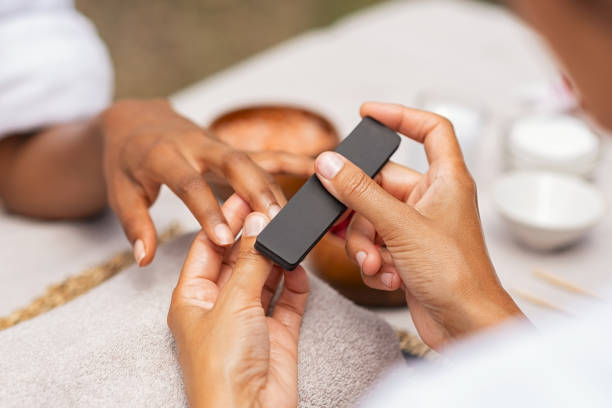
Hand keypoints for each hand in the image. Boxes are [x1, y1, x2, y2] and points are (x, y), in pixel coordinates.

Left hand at [101, 99, 313, 265]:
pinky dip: (290, 161)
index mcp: (163, 156)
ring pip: (253, 162)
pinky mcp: (231, 148)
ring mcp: (218, 145)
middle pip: (232, 164)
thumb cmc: (127, 160)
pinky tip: (315, 169)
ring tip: (295, 216)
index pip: (189, 184)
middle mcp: (196, 146)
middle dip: (256, 191)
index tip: (223, 239)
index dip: (206, 210)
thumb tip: (144, 258)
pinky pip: (264, 154)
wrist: (137, 120)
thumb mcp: (120, 192)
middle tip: (274, 220)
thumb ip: (135, 224)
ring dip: (275, 187)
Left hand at [168, 194, 308, 407]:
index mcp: (193, 298)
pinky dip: (295, 283)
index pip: (207, 247)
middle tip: (273, 208)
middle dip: (255, 235)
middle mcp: (220, 306)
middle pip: (238, 259)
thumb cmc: (222, 369)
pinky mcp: (277, 333)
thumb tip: (259, 223)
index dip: (224, 221)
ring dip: (277, 257)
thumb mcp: (233, 303)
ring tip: (288, 231)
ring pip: (265, 277)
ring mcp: (250, 320)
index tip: (243, 196)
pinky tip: (299, 266)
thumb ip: (250, 261)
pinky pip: (288, 299)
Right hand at [314, 102, 522, 349]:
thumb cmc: (457, 276)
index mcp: (446, 180)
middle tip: (353, 226)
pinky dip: (375, 261)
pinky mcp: (407, 252)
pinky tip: (388, 277)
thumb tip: (330, 164)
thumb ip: (360, 193)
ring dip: (366, 244)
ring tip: (377, 264)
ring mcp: (417, 227)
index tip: (368, 113)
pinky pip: (376, 243)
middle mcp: (431, 199)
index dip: (400, 115)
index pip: (430, 129)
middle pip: (380, 184)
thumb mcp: (400, 226)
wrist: (465, 326)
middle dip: (362, 213)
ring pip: (371, 218)